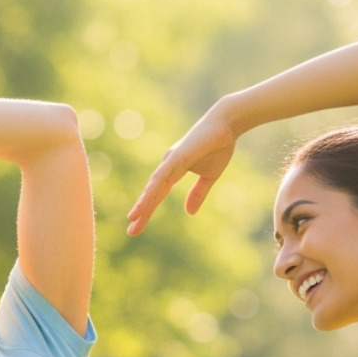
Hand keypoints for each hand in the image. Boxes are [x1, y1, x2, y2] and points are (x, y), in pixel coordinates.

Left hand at [125, 105, 237, 235]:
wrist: (226, 125)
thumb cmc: (218, 147)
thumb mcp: (209, 177)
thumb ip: (197, 194)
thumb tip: (189, 213)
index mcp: (173, 171)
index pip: (157, 196)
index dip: (147, 211)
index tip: (136, 227)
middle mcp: (167, 166)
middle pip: (151, 194)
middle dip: (141, 213)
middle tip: (131, 231)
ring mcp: (170, 161)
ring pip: (154, 187)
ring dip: (143, 203)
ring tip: (133, 219)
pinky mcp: (176, 157)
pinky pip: (162, 177)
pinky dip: (153, 189)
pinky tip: (145, 201)